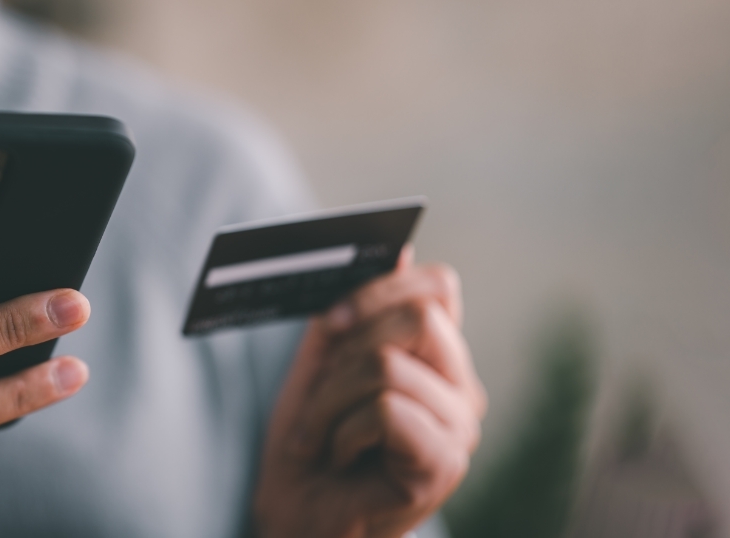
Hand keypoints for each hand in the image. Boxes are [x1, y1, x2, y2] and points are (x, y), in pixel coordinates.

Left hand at [253, 248, 486, 537]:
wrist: (297, 517)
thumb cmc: (311, 443)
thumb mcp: (321, 365)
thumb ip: (352, 311)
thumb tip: (398, 249)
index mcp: (438, 358)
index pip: (438, 286)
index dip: (381, 288)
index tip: (331, 319)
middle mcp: (461, 389)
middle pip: (419, 315)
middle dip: (348, 343)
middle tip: (317, 385)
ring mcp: (460, 429)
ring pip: (387, 363)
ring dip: (329, 399)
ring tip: (317, 434)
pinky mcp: (445, 464)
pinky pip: (386, 408)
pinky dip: (342, 431)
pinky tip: (339, 457)